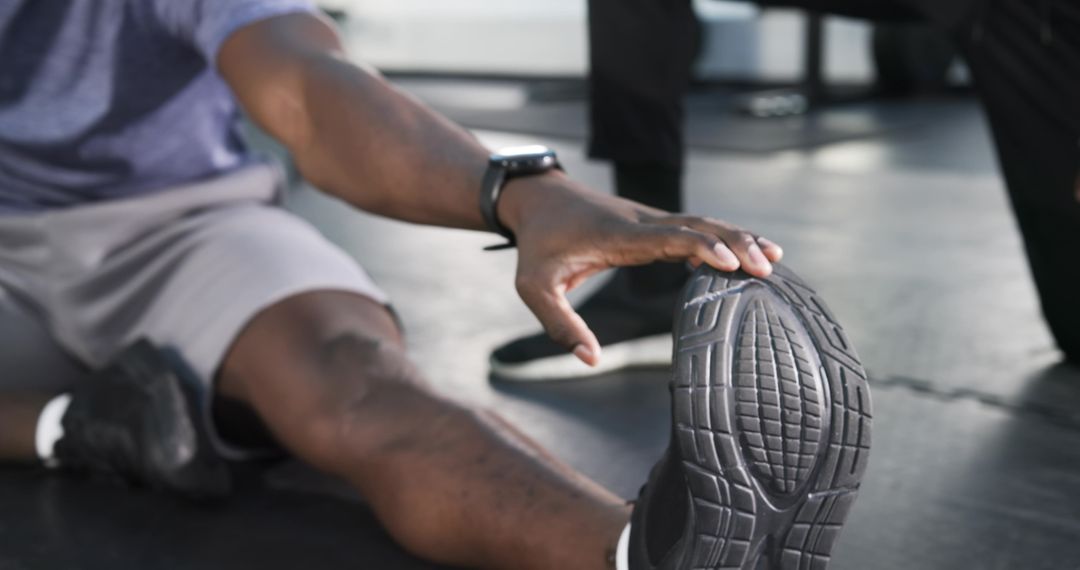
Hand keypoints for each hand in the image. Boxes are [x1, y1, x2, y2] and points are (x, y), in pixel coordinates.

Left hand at [499, 172, 783, 366]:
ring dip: (737, 236)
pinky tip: (742, 256)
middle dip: (735, 242)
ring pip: (702, 222)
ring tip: (773, 257)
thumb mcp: (533, 288)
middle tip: (768, 265)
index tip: (730, 262)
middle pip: (698, 225)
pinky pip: (693, 227)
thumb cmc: (536, 245)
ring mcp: (648, 218)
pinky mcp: (651, 222)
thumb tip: (591, 360)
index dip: (699, 247)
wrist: (536, 199)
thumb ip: (561, 324)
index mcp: (617, 234)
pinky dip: (722, 237)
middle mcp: (640, 221)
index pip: (667, 237)